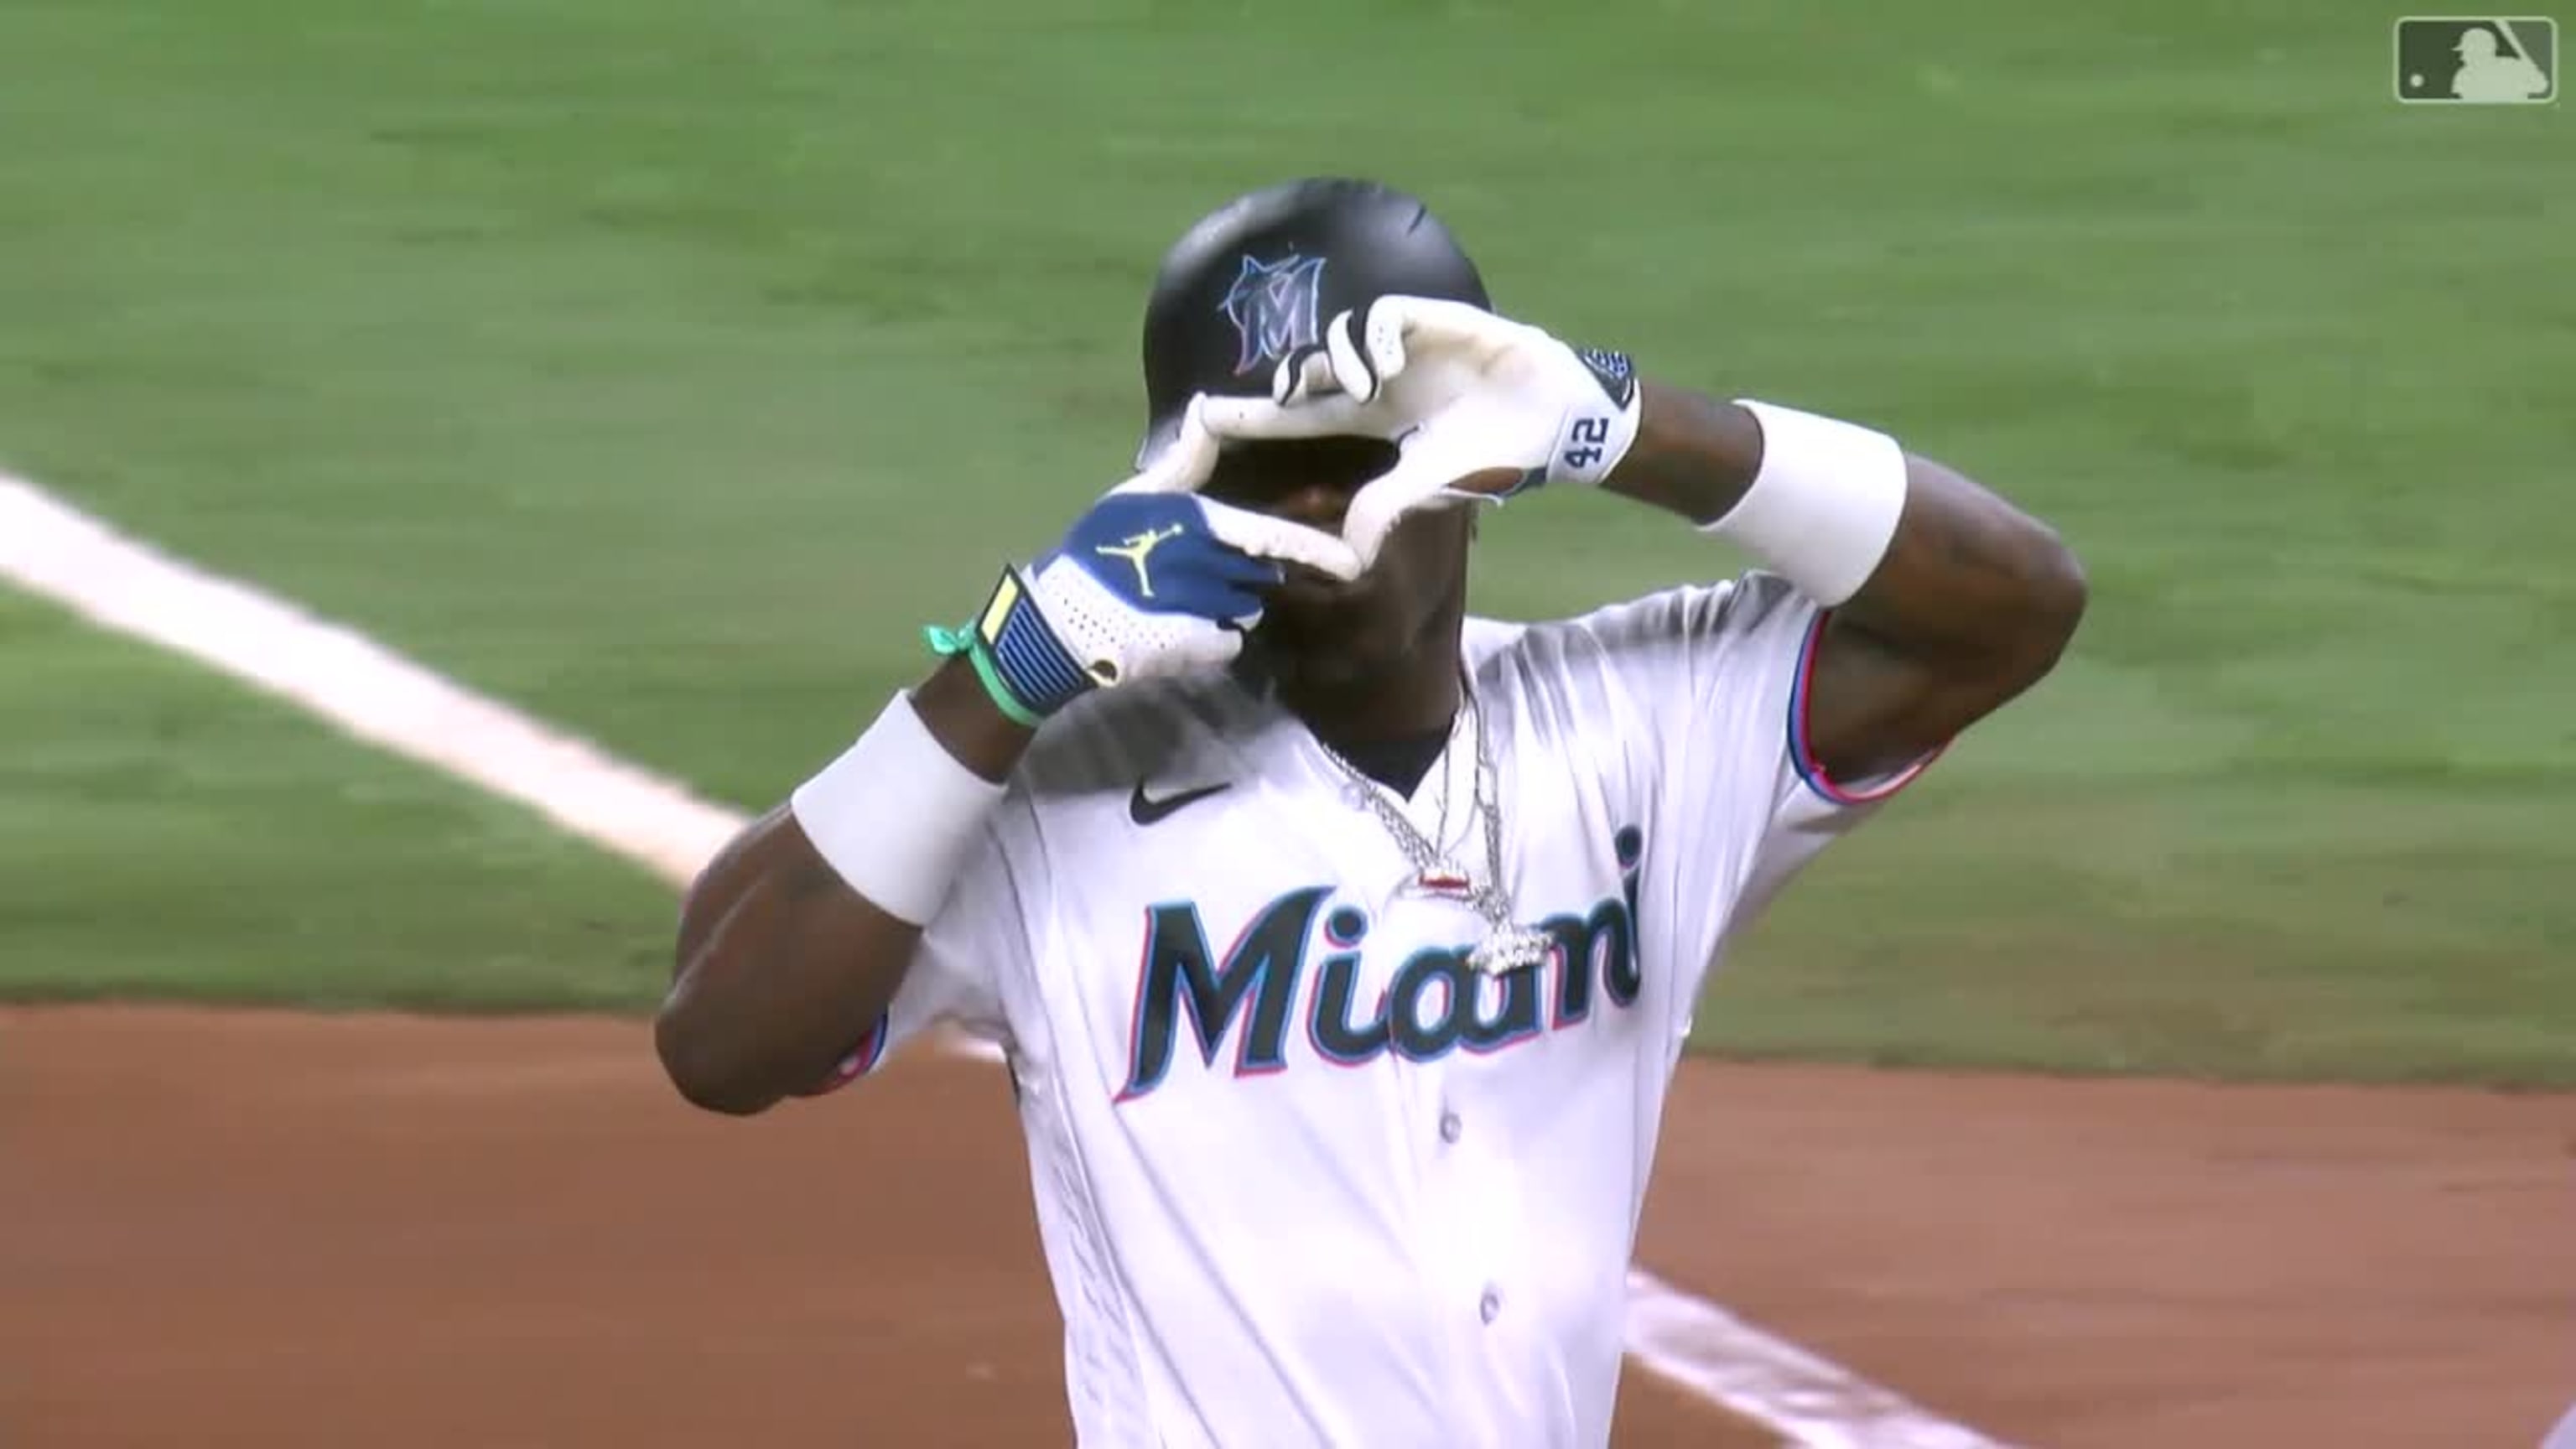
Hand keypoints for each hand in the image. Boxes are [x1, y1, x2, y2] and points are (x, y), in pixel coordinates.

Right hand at [952, 398, 1363, 720]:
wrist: (1062, 621)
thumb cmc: (1097, 550)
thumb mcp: (1135, 496)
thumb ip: (1182, 462)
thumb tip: (1206, 411)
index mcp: (1200, 526)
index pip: (1270, 538)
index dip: (1313, 549)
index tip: (1351, 563)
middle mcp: (1213, 570)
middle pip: (1261, 575)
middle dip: (1248, 572)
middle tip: (1202, 571)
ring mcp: (1210, 614)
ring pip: (1244, 606)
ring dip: (1228, 602)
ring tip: (1181, 598)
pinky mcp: (1201, 650)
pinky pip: (1227, 639)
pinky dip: (1212, 635)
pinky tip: (1177, 627)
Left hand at [1197, 296, 1642, 567]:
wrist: (1553, 420)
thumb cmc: (1494, 454)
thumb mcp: (1427, 487)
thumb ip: (1383, 509)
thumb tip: (1346, 557)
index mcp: (1370, 419)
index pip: (1299, 415)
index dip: (1254, 416)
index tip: (1202, 416)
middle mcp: (1377, 380)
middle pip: (1307, 371)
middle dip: (1282, 382)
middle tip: (1270, 400)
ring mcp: (1402, 348)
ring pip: (1337, 340)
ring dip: (1338, 364)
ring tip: (1367, 390)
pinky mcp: (1431, 320)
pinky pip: (1381, 316)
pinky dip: (1376, 340)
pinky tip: (1390, 368)